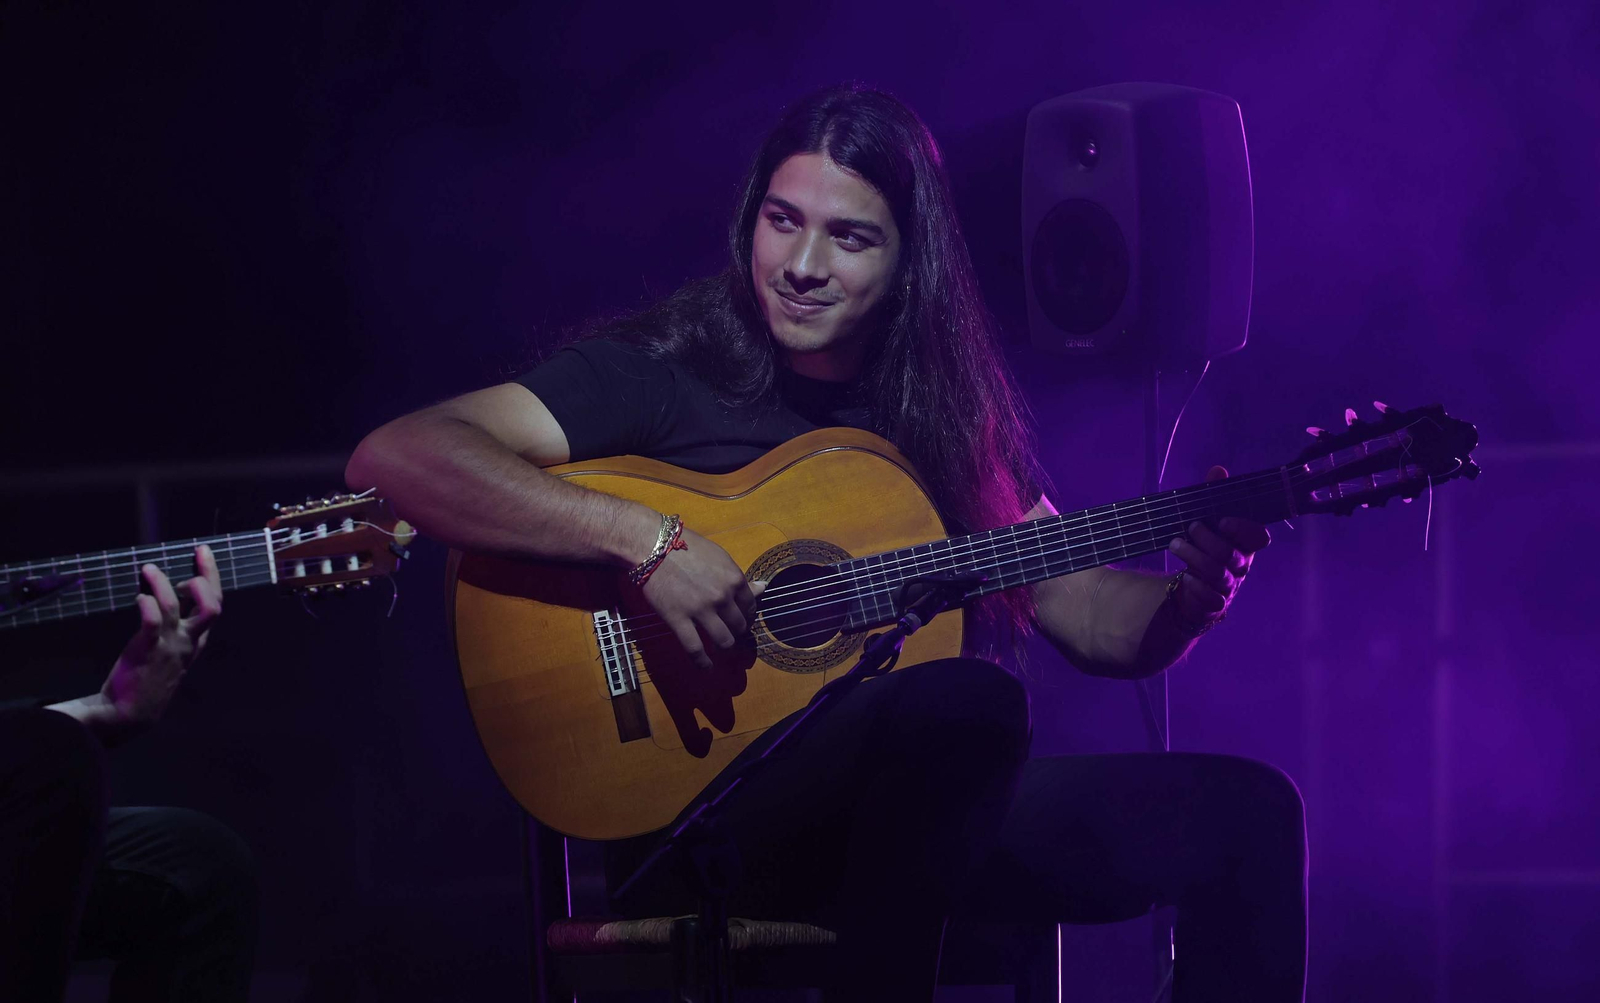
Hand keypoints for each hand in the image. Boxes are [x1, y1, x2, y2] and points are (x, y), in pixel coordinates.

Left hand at [100, 545, 223, 731]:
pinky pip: (152, 622)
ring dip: (162, 583)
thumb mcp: (172, 655)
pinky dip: (147, 604)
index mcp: (196, 641)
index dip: (211, 578)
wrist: (130, 714)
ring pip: (175, 607)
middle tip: (198, 553)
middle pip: (211, 604)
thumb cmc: (148, 682)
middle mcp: (189, 642)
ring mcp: (169, 646)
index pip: (214, 605)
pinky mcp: (147, 651)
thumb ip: (175, 630)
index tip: (202, 556)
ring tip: (148, 569)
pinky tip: (139, 597)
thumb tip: (167, 597)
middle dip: (207, 574)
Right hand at [638, 526, 763, 669]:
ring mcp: (701, 611)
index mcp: (734, 579)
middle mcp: (722, 597)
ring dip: (725, 647)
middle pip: (739, 626)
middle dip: (737, 632)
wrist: (654, 546)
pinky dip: (703, 663)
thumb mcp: (720, 557)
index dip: (747, 615)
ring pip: (724, 641)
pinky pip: (695, 649)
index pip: (750, 607)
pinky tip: (707, 667)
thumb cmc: (687, 546)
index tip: (740, 618)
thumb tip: (763, 588)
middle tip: (730, 632)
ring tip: (721, 648)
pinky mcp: (679, 621)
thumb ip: (739, 577)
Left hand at [1167, 466, 1271, 625]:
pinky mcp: (1215, 603)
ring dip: (1193, 557)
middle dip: (1207, 539)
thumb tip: (1218, 469)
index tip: (1222, 520)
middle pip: (1231, 555)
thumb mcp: (1207, 521)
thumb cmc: (1204, 548)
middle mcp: (1241, 565)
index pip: (1258, 538)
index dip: (1243, 529)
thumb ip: (1213, 496)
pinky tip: (1184, 576)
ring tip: (1174, 544)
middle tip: (1188, 528)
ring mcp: (1229, 586)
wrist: (1192, 587)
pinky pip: (1211, 597)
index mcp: (1244, 544)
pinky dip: (1197, 586)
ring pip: (1217, 573)